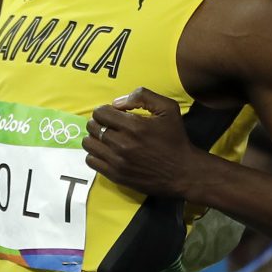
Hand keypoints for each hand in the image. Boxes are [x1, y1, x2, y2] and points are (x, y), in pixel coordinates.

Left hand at [83, 87, 197, 197]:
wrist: (183, 172)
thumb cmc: (176, 139)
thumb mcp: (169, 109)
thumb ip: (143, 96)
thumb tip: (117, 102)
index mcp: (134, 126)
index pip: (100, 112)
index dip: (105, 110)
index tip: (114, 115)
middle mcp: (122, 144)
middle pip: (92, 127)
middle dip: (99, 123)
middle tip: (110, 126)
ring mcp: (117, 161)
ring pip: (88, 144)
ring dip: (95, 138)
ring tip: (106, 139)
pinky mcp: (115, 175)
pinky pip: (91, 161)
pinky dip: (95, 154)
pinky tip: (106, 153)